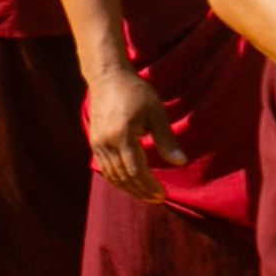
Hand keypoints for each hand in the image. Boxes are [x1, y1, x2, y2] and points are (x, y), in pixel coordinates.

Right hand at [84, 67, 176, 200]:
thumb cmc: (135, 92)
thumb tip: (180, 162)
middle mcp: (106, 143)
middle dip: (141, 191)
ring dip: (129, 188)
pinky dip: (117, 179)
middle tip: (157, 199)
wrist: (107, 77)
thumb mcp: (156, 112)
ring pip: (112, 175)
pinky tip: (129, 183)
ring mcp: (97, 143)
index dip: (150, 186)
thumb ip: (166, 139)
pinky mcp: (94, 142)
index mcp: (122, 136)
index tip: (163, 194)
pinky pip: (105, 168)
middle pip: (124, 177)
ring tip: (145, 195)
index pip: (136, 171)